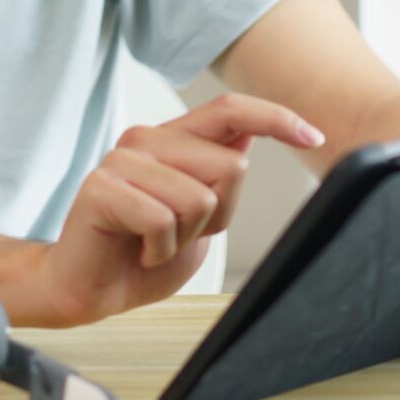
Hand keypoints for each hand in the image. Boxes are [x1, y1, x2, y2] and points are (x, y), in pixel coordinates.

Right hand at [26, 94, 322, 326]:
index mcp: (172, 140)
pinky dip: (159, 251)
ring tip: (153, 242)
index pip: (230, 110)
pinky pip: (162, 221)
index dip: (275, 118)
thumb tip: (248, 136)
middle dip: (219, 215)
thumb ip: (217, 177)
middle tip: (180, 234)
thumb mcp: (198, 217)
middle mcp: (147, 140)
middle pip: (229, 166)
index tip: (312, 136)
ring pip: (199, 198)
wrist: (87, 289)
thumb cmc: (141, 254)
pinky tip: (138, 250)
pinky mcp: (102, 187)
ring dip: (185, 237)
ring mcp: (122, 160)